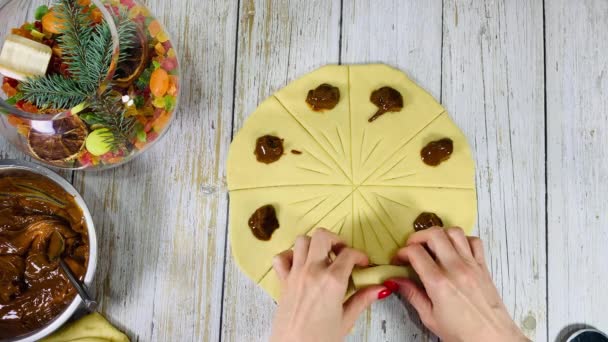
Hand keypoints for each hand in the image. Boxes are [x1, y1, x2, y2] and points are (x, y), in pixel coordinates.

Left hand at [270, 228, 389, 341]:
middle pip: (322, 236)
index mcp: (332, 280)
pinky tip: (300, 264)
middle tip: (342, 254)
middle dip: (336, 240)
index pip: (349, 254)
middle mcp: (313, 271)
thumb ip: (362, 299)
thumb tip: (381, 288)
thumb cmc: (320, 339)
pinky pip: (281, 257)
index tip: (363, 263)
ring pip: (302, 240)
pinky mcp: (282, 281)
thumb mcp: (346, 320)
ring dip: (314, 244)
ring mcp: (295, 273)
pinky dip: (290, 255)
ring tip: (323, 257)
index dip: (360, 255)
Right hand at [388, 227, 527, 341]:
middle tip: (412, 247)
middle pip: (434, 234)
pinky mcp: (483, 267)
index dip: (402, 252)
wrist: (493, 339)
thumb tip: (396, 281)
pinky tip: (455, 250)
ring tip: (432, 246)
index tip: (399, 259)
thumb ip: (412, 294)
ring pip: (454, 232)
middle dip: (418, 237)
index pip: (415, 252)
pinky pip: (474, 241)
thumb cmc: (464, 334)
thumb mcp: (430, 317)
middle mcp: (455, 269)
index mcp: (439, 283)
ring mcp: (471, 265)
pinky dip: (462, 240)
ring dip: (440, 234)